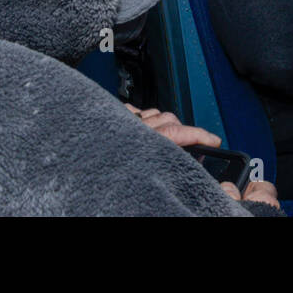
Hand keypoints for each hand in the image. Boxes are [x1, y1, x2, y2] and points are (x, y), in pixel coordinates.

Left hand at [126, 105, 280, 207]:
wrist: (78, 180)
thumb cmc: (114, 181)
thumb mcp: (151, 174)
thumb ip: (172, 165)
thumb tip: (193, 162)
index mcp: (146, 143)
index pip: (180, 133)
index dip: (201, 135)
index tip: (213, 141)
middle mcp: (135, 129)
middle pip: (170, 120)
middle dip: (186, 129)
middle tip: (195, 142)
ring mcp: (122, 125)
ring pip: (154, 113)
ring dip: (166, 122)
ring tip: (172, 134)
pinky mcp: (111, 124)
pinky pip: (134, 112)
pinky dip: (144, 117)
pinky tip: (147, 124)